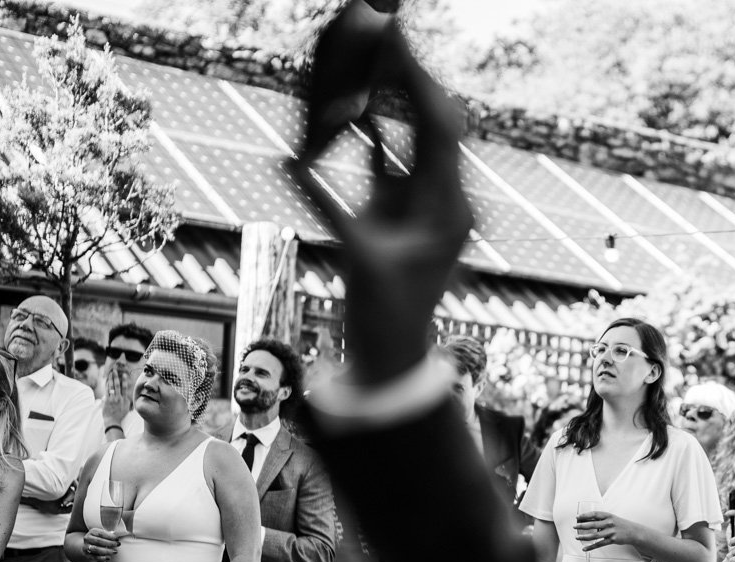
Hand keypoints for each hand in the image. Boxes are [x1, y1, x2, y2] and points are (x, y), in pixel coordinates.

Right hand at [82, 527, 123, 561]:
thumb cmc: (98, 540)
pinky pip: (95, 557)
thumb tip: (117, 537)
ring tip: (114, 552)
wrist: (88, 546)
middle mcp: (88, 539)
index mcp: (92, 532)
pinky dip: (102, 558)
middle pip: (99, 541)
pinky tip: (108, 558)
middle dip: (110, 543)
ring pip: (96, 549)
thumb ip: (109, 535)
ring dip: (107, 551)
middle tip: (117, 544)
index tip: (117, 539)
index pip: (101, 533)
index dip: (110, 536)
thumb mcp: (102, 535)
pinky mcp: (87, 555)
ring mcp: (86, 547)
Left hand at [103, 368, 131, 423]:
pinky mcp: (107, 400)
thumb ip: (126, 401)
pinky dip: (107, 385)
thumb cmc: (119, 415)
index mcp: (125, 400)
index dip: (124, 380)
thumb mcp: (126, 408)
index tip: (124, 375)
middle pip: (118, 385)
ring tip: (110, 374)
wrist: (113, 421)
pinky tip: (106, 381)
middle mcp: (119, 398)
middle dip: (116, 377)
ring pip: (112, 386)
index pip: (125, 388)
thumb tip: (126, 396)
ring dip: (111, 379)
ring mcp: (113, 399)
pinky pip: (107, 391)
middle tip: (115, 371)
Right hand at [287, 24, 470, 386]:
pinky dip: (378, 127)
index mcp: (447, 205)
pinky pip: (396, 155)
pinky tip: (361, 97)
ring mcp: (428, 201)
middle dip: (408, 74)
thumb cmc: (382, 317)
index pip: (435, 126)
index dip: (414, 77)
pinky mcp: (407, 210)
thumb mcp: (356, 257)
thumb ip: (324, 205)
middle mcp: (445, 197)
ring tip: (374, 49)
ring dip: (395, 94)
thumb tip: (288, 161)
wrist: (395, 355)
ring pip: (416, 133)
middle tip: (383, 28)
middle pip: (433, 120)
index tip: (394, 36)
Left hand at [575, 509, 642, 551]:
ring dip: (584, 536)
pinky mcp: (613, 540)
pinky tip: (585, 548)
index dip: (585, 515)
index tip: (577, 517)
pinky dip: (591, 547)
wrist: (634, 532)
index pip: (594, 514)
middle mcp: (609, 522)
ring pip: (595, 535)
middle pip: (593, 524)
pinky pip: (599, 544)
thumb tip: (588, 521)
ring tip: (577, 537)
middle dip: (582, 525)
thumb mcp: (612, 518)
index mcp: (608, 515)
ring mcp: (611, 531)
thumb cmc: (621, 524)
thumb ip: (602, 519)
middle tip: (574, 527)